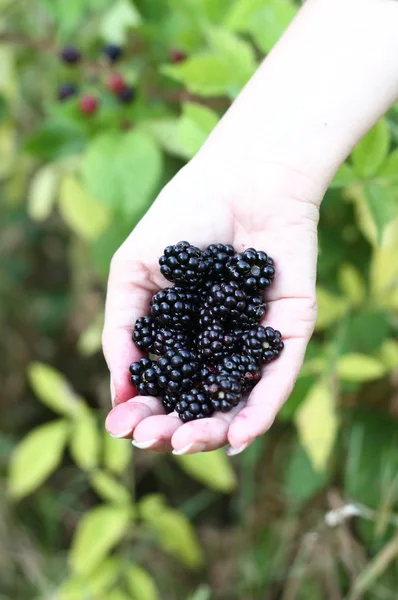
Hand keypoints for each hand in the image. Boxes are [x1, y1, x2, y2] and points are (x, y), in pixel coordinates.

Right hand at [103, 150, 322, 454]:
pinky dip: (259, 411)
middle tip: (154, 440)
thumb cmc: (182, 220)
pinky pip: (276, 380)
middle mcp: (216, 346)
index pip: (161, 387)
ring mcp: (253, 343)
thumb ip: (123, 329)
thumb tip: (119, 392)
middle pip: (198, 404)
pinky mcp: (289, 334)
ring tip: (187, 442)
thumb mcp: (132, 272)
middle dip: (174, 429)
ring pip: (237, 403)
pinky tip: (239, 436)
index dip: (143, 412)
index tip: (125, 427)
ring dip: (214, 432)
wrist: (241, 180)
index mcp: (179, 336)